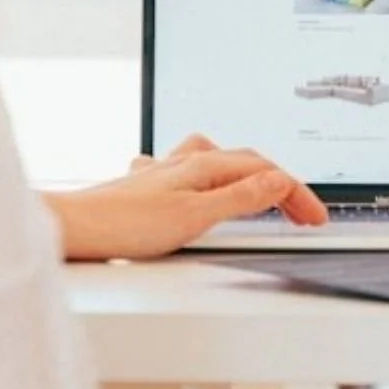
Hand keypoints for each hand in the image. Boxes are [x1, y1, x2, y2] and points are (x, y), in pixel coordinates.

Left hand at [43, 135, 327, 261]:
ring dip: (246, 174)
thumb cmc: (123, 224)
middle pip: (246, 162)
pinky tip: (199, 188)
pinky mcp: (147, 188)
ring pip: (217, 161)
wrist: (72, 228)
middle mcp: (184, 162)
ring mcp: (165, 173)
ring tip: (262, 191)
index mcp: (202, 165)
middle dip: (280, 184)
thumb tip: (279, 180)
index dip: (296, 194)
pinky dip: (209, 179)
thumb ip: (239, 198)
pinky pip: (188, 171)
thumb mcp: (194, 216)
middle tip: (302, 213)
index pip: (265, 172)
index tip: (315, 217)